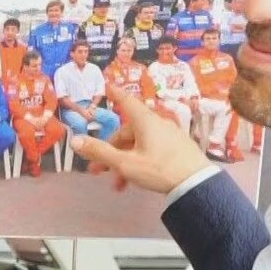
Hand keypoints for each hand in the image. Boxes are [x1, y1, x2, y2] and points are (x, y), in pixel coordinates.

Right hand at [72, 85, 212, 194]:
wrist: (196, 183)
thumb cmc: (158, 169)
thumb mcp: (125, 163)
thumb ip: (99, 152)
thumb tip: (74, 140)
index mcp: (145, 121)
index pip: (126, 102)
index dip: (115, 94)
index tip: (108, 86)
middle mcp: (157, 124)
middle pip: (128, 132)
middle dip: (111, 151)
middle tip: (99, 170)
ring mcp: (169, 135)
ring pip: (139, 144)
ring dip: (124, 161)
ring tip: (119, 183)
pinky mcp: (177, 147)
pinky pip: (151, 149)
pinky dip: (139, 161)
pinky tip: (135, 179)